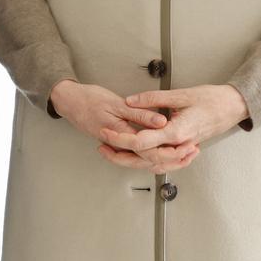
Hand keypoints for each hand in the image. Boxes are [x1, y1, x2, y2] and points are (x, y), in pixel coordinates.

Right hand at [49, 80, 196, 172]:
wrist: (70, 101)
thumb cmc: (89, 99)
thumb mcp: (116, 103)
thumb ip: (139, 114)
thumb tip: (160, 122)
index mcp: (122, 134)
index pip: (152, 149)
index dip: (172, 149)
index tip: (188, 144)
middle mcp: (121, 144)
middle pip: (151, 159)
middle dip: (173, 158)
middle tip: (191, 151)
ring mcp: (119, 145)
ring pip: (145, 160)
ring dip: (166, 159)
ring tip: (184, 153)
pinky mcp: (118, 142)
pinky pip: (138, 155)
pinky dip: (153, 154)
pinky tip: (163, 149)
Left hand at [99, 85, 248, 165]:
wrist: (233, 107)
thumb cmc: (211, 99)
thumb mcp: (180, 94)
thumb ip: (153, 99)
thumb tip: (130, 101)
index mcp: (176, 132)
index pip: (142, 142)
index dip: (121, 138)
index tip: (105, 132)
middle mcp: (178, 145)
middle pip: (144, 158)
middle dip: (120, 154)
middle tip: (102, 146)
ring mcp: (182, 149)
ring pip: (153, 163)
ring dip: (132, 160)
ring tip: (113, 152)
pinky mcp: (184, 148)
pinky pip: (164, 160)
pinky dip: (148, 160)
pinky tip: (136, 154)